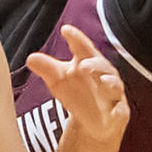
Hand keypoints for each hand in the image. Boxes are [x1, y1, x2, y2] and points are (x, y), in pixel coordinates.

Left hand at [25, 25, 128, 150]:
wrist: (93, 121)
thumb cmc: (77, 93)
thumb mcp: (58, 81)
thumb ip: (46, 68)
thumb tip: (30, 58)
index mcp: (89, 62)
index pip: (83, 48)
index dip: (76, 38)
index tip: (65, 30)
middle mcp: (104, 75)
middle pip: (102, 65)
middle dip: (94, 64)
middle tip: (82, 65)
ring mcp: (113, 94)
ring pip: (114, 85)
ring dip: (109, 82)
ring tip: (102, 81)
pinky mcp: (119, 112)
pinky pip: (121, 111)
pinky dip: (119, 110)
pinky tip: (115, 111)